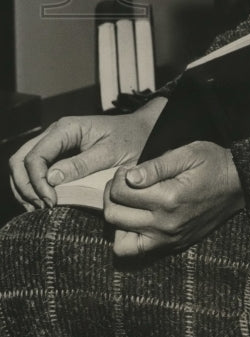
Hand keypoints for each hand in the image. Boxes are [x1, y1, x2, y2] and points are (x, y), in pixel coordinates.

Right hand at [9, 98, 166, 209]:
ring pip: (21, 165)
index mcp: (66, 128)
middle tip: (42, 207)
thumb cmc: (131, 139)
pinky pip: (34, 170)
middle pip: (20, 159)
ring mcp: (54, 143)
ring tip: (41, 208)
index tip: (50, 202)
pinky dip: (32, 187)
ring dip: (26, 189)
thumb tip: (51, 178)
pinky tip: (44, 202)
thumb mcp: (111, 153)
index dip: (37, 182)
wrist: (143, 131)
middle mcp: (55, 133)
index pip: (35, 157)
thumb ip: (82, 165)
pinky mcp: (58, 154)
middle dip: (25, 186)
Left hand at [104, 141, 244, 256]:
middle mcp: (165, 224)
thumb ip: (156, 166)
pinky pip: (138, 252)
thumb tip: (129, 177)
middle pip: (115, 216)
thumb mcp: (187, 154)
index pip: (122, 192)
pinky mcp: (173, 246)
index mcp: (168, 198)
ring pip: (121, 242)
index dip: (118, 177)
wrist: (239, 184)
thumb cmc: (213, 163)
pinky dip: (130, 237)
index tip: (128, 170)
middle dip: (112, 196)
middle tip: (123, 183)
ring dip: (118, 220)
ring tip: (128, 203)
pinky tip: (139, 218)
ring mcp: (168, 239)